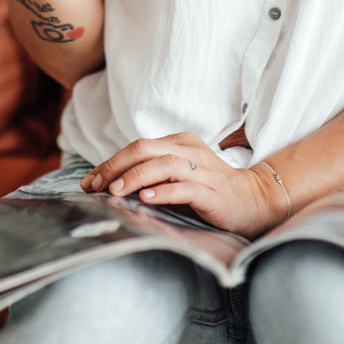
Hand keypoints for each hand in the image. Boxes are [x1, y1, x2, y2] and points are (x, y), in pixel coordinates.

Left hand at [80, 132, 286, 237]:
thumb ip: (152, 175)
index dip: (110, 162)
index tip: (90, 181)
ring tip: (115, 191)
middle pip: (144, 149)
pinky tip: (146, 199)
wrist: (254, 201)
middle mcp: (189, 151)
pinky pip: (184, 187)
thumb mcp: (178, 177)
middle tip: (96, 185)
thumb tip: (111, 185)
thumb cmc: (210, 191)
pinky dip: (163, 191)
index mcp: (178, 143)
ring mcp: (202, 170)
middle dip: (115, 166)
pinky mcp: (212, 192)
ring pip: (162, 164)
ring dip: (135, 177)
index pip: (137, 146)